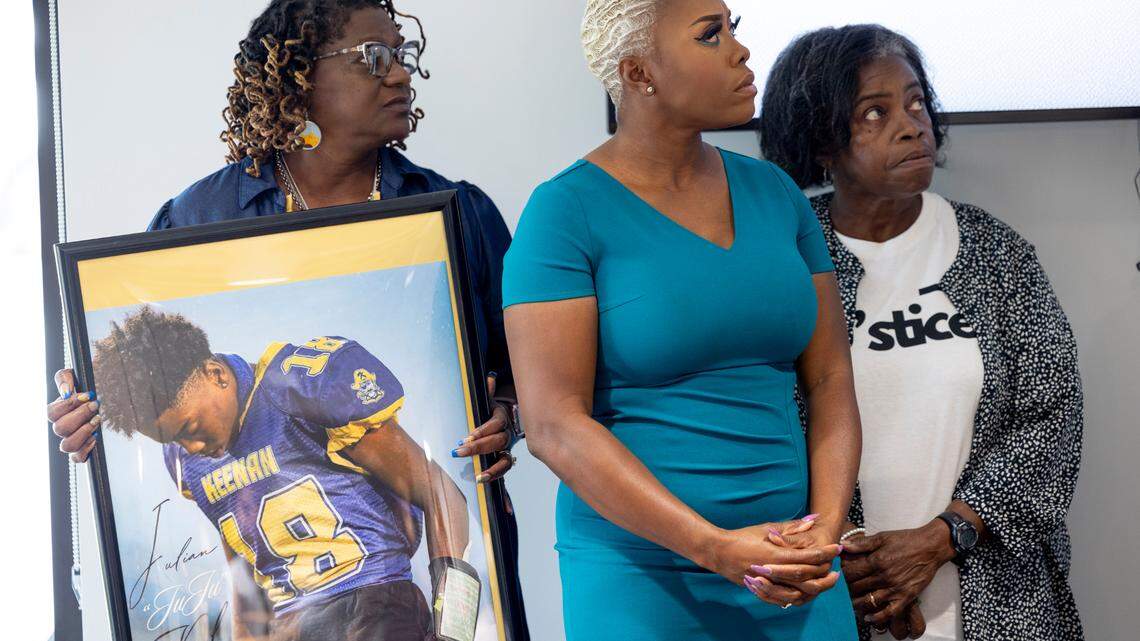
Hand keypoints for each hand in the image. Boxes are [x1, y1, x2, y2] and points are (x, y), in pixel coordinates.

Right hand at [48, 369, 99, 461]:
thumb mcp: (77, 374)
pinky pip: (77, 458)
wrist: (108, 394)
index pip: (52, 413)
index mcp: (57, 411)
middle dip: (79, 416)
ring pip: (67, 445)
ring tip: (97, 420)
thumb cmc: (89, 386)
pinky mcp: (83, 449)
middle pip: (60, 429)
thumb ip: (65, 378)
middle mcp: (62, 427)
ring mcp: (72, 438)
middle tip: (95, 405)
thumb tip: (64, 392)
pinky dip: (85, 450)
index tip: (87, 395)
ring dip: (83, 432)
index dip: (69, 405)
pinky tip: (95, 437)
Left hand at [451, 375, 514, 482]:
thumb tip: (490, 378)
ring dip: (492, 469)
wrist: (505, 419)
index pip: (495, 425)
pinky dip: (496, 479)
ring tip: (478, 475)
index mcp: (502, 418)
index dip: (482, 431)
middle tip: (459, 451)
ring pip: (505, 460)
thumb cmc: (491, 410)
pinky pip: (504, 470)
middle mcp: (507, 435)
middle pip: (498, 442)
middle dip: (479, 448)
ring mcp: (507, 449)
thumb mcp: (489, 399)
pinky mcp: (505, 459)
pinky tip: (486, 486)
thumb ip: (488, 391)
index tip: (466, 437)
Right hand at [702, 521, 840, 607]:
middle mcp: (772, 571)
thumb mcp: (766, 528)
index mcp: (775, 554)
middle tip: (837, 570)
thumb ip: (791, 528)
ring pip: (797, 593)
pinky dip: (798, 597)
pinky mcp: (761, 591)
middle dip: (824, 574)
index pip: (807, 556)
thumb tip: (812, 520)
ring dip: (815, 589)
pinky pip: (783, 600)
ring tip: (824, 583)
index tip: (836, 548)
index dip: (824, 553)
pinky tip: (806, 592)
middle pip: (806, 577)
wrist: (718, 552)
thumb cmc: (742, 536)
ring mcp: (766, 584)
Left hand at [842, 521, 954, 627]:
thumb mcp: (882, 537)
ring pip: (869, 601)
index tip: (843, 574)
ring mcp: (895, 588)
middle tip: (847, 587)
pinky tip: (869, 617)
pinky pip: (889, 612)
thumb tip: (842, 545)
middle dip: (848, 588)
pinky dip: (877, 617)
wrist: (931, 547)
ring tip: (853, 601)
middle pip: (857, 587)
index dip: (843, 574)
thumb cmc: (906, 540)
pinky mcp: (906, 597)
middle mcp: (884, 576)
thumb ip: (861, 543)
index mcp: (876, 561)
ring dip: (858, 603)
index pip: (851, 573)